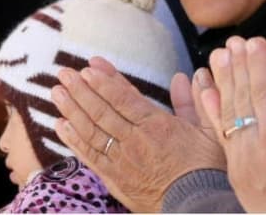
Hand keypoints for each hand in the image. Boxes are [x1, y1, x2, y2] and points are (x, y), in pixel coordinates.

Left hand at [52, 57, 224, 211]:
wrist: (199, 207)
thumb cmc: (207, 169)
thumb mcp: (209, 131)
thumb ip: (193, 102)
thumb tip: (187, 76)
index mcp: (157, 125)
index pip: (124, 97)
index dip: (105, 81)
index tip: (89, 66)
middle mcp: (135, 141)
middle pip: (102, 111)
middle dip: (81, 89)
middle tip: (64, 72)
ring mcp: (122, 161)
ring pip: (92, 131)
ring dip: (72, 109)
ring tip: (56, 92)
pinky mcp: (115, 179)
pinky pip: (90, 156)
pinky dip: (73, 139)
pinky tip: (60, 125)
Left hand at [201, 36, 265, 212]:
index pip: (265, 90)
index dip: (258, 64)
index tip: (254, 41)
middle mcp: (253, 144)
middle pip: (242, 95)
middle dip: (238, 65)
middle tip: (234, 41)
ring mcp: (240, 157)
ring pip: (227, 109)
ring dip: (222, 79)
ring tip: (219, 55)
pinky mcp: (234, 168)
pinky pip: (217, 129)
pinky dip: (211, 107)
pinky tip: (206, 89)